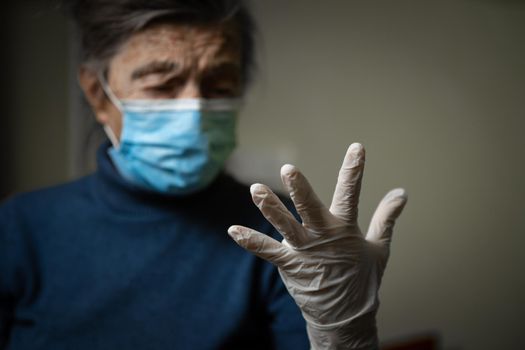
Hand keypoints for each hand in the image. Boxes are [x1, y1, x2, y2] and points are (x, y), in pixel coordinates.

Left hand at [228, 143, 406, 348]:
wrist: (347, 316)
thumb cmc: (363, 278)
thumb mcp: (379, 246)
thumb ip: (386, 217)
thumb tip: (402, 192)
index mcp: (345, 229)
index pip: (351, 194)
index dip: (354, 170)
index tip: (358, 148)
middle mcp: (323, 237)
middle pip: (310, 209)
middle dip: (300, 189)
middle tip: (288, 169)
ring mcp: (304, 251)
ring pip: (285, 226)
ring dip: (270, 208)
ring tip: (255, 190)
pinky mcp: (289, 265)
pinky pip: (267, 251)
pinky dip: (250, 241)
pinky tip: (233, 230)